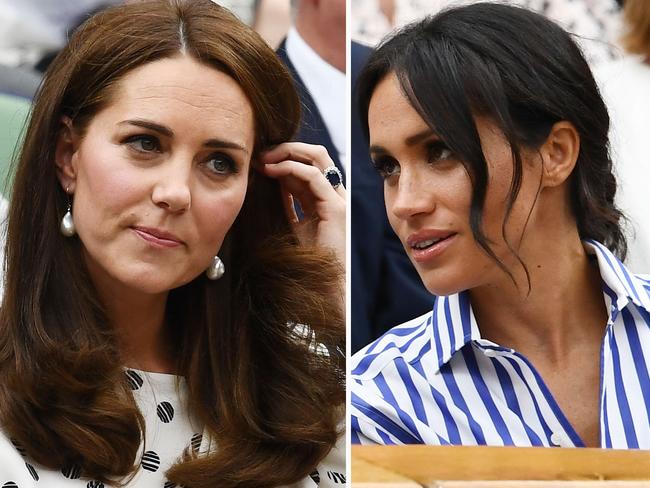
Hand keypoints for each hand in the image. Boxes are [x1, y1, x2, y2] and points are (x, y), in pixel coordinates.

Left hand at [260, 143, 345, 266]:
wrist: (326, 285)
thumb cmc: (312, 260)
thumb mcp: (297, 225)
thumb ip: (291, 203)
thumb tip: (275, 180)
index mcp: (328, 198)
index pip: (309, 164)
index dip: (285, 157)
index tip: (261, 160)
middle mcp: (336, 194)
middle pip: (316, 155)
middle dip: (287, 148)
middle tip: (261, 154)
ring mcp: (339, 199)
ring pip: (316, 158)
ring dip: (286, 153)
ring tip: (264, 159)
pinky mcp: (336, 207)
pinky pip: (314, 176)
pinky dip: (291, 168)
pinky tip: (272, 171)